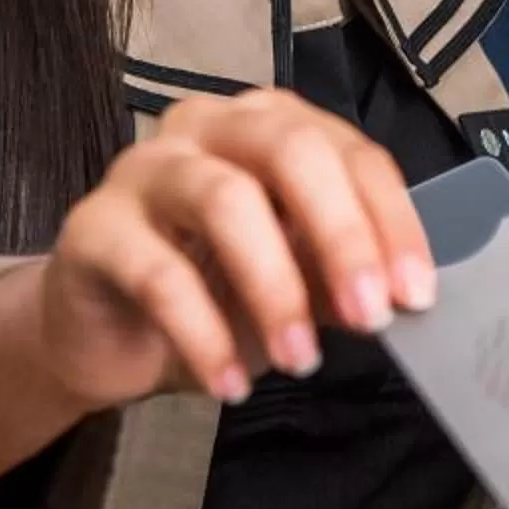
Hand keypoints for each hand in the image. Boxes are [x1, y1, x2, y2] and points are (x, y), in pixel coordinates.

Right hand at [33, 86, 436, 407]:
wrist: (107, 336)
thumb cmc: (212, 291)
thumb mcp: (295, 282)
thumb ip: (341, 276)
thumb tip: (401, 294)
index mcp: (272, 125)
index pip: (349, 152)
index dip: (390, 220)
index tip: (415, 293)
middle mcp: (208, 127)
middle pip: (289, 150)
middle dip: (342, 235)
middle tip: (371, 316)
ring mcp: (145, 168)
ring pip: (224, 199)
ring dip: (275, 287)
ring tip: (300, 358)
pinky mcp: (93, 226)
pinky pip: (158, 272)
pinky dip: (204, 334)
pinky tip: (228, 384)